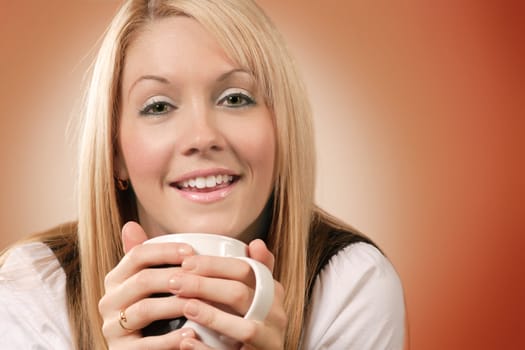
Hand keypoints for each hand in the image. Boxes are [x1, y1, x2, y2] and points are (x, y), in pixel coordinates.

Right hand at [98, 222, 197, 348]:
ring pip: (144, 309)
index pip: (137, 255)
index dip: (165, 251)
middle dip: (175, 277)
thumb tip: (130, 224)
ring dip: (176, 305)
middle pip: (142, 280)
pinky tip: (192, 335)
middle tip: (203, 278)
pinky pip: (146, 345)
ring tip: (202, 304)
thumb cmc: (154, 313)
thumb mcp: (149, 285)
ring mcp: (112, 328)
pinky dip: (170, 340)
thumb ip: (147, 259)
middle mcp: (108, 300)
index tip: (192, 252)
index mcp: (116, 279)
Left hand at [173, 239, 287, 349]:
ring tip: (185, 307)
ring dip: (212, 316)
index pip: (246, 270)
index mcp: (274, 294)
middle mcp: (277, 317)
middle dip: (204, 286)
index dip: (214, 265)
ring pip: (245, 328)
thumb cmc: (252, 322)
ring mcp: (269, 342)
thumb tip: (256, 243)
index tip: (186, 263)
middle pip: (241, 294)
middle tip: (175, 282)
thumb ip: (256, 269)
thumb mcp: (257, 294)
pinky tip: (187, 342)